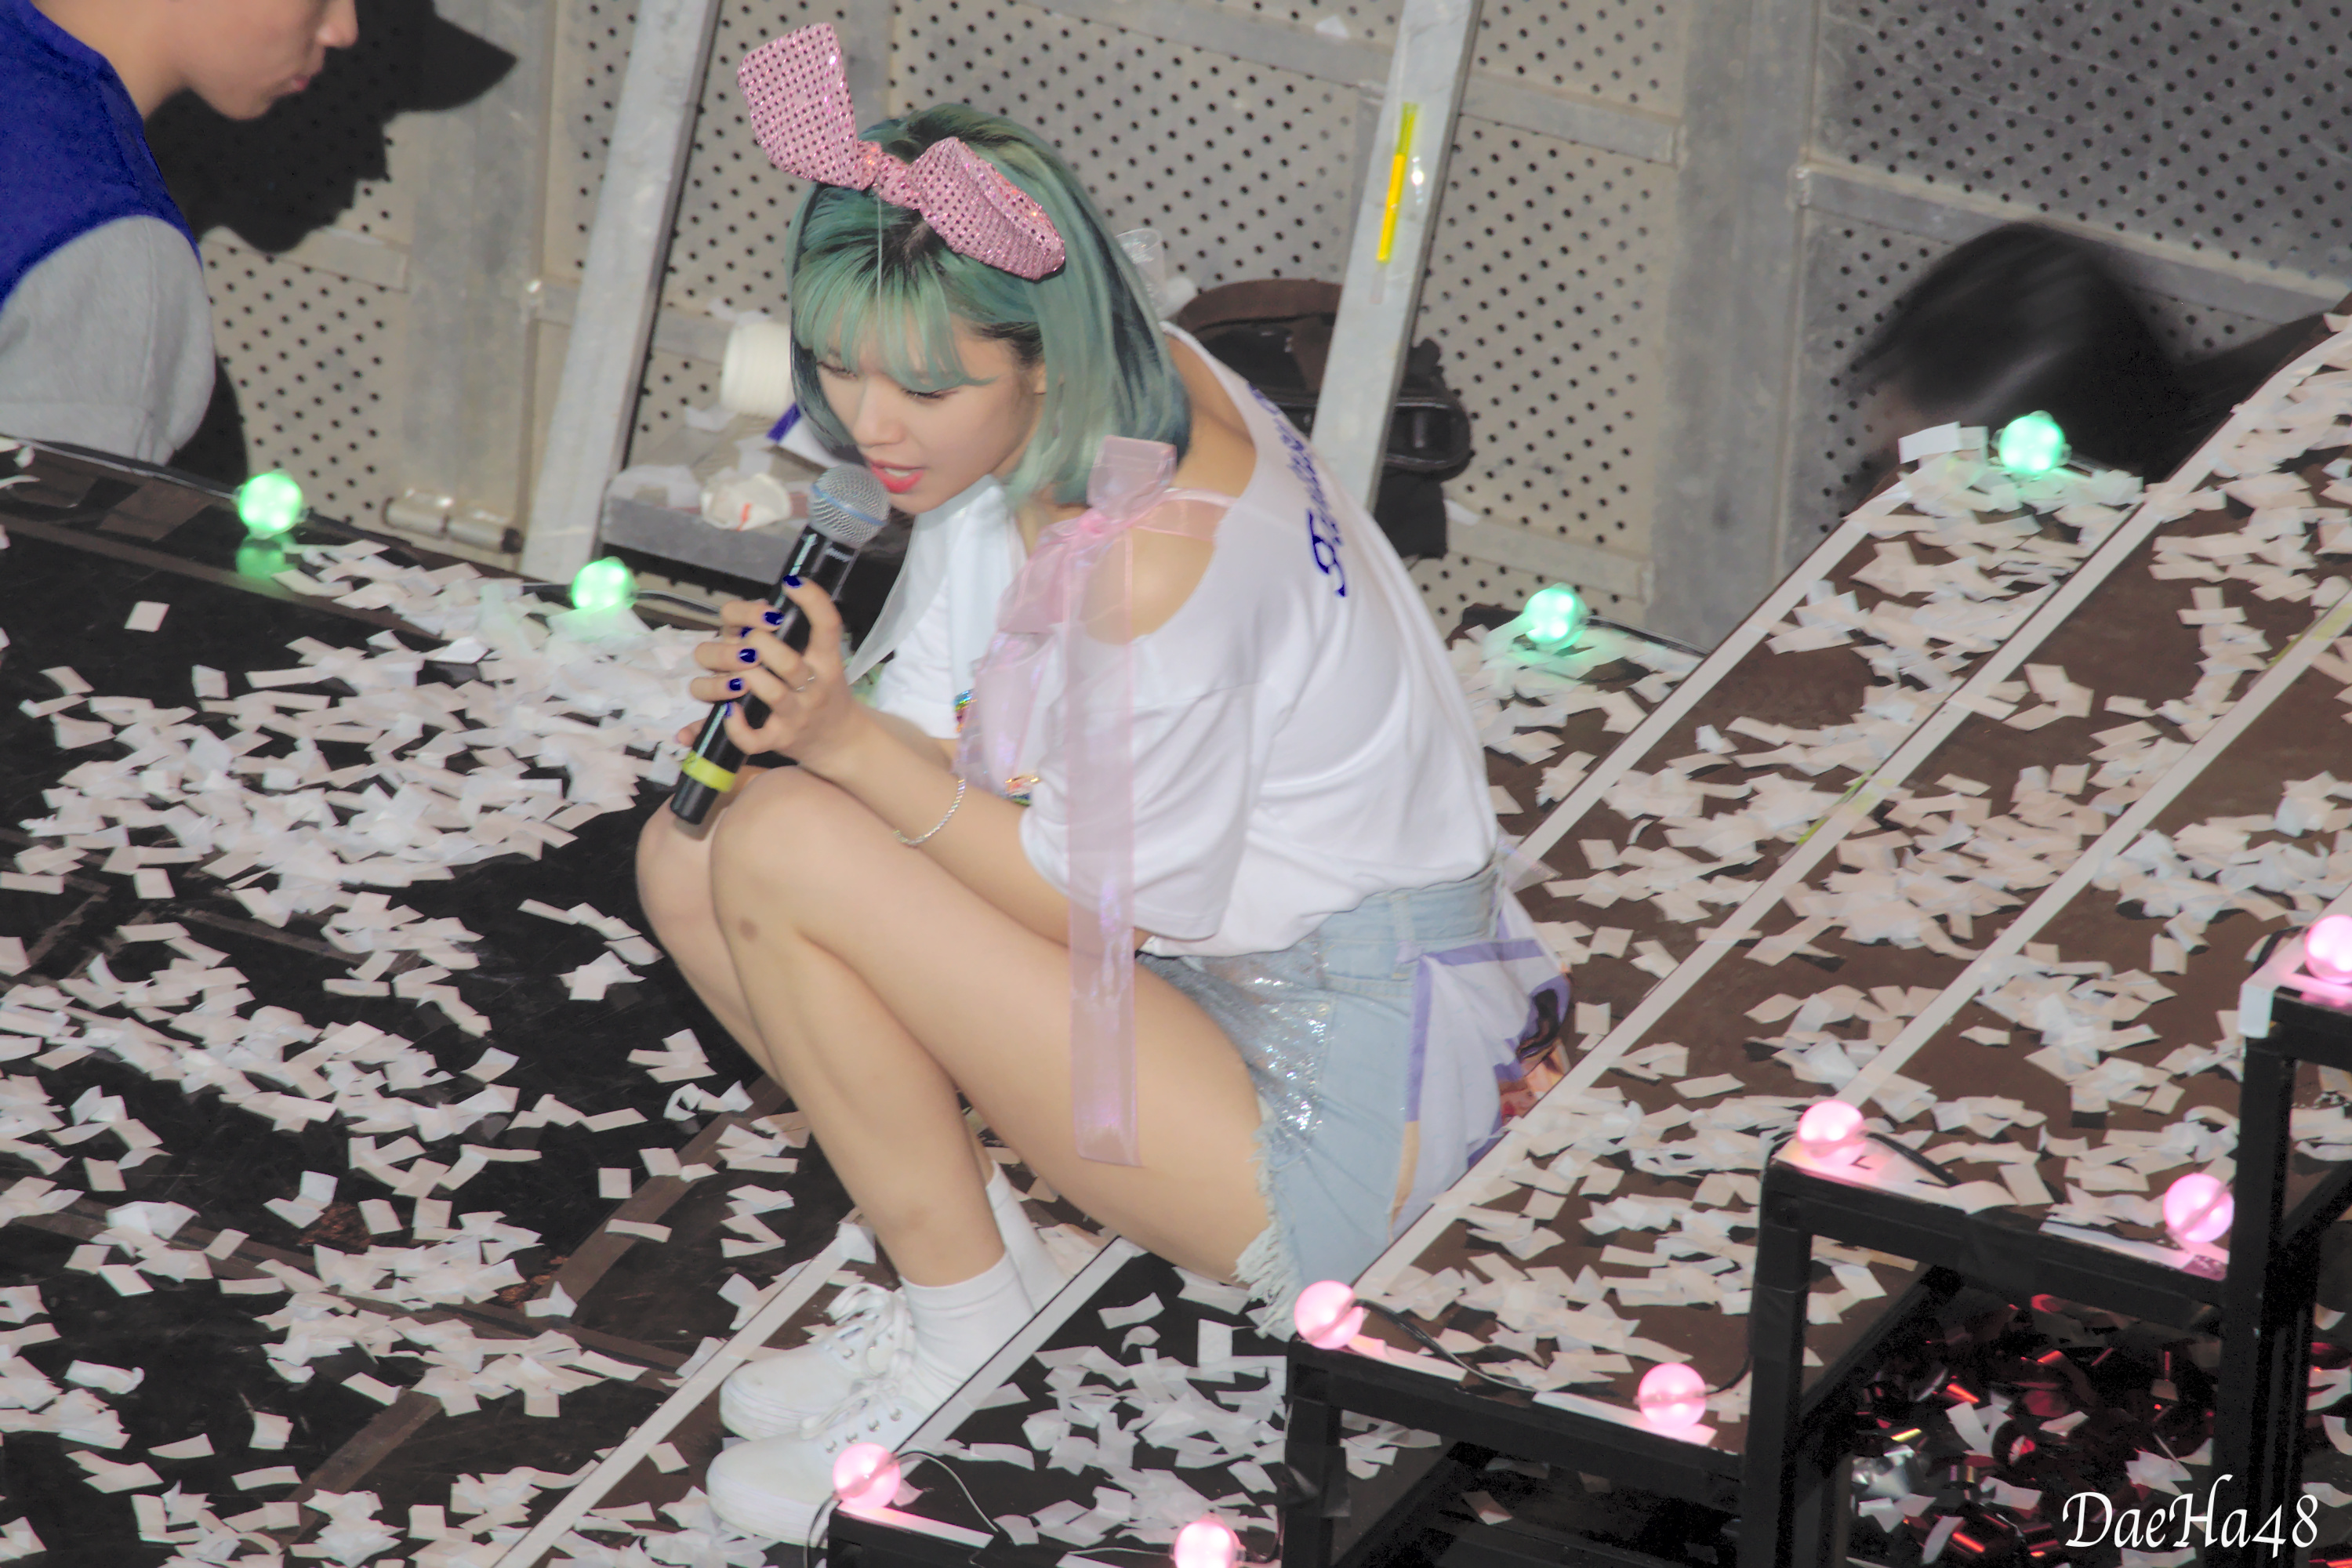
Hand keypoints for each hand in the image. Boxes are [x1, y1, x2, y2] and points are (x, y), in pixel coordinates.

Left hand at [678, 579, 856, 768]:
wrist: (840, 740)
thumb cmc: (821, 690)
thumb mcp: (822, 658)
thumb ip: (797, 632)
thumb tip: (762, 602)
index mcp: (826, 660)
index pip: (828, 625)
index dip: (812, 601)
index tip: (791, 582)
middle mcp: (814, 686)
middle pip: (788, 661)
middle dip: (755, 643)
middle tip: (744, 640)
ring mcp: (796, 715)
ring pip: (769, 692)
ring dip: (742, 676)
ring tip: (732, 670)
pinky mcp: (779, 740)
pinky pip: (754, 738)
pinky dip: (736, 726)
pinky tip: (728, 709)